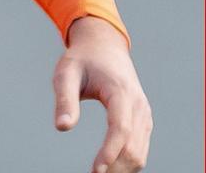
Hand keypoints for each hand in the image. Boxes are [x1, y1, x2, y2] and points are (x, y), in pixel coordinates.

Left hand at [53, 16, 152, 172]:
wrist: (104, 46)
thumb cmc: (82, 59)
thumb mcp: (66, 73)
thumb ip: (64, 99)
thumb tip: (62, 127)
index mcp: (120, 91)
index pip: (120, 129)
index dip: (109, 152)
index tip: (96, 171)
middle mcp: (138, 105)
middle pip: (133, 146)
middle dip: (114, 167)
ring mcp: (144, 114)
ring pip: (140, 152)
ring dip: (122, 168)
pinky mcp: (143, 120)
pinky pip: (140, 148)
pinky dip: (127, 162)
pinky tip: (110, 169)